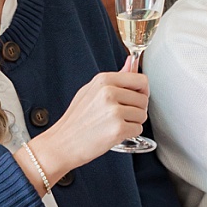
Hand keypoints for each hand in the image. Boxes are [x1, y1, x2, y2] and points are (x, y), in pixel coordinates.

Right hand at [28, 60, 148, 181]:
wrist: (62, 143)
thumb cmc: (75, 120)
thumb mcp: (91, 91)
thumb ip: (115, 78)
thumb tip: (131, 63)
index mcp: (104, 80)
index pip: (140, 79)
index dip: (142, 91)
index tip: (136, 97)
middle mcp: (109, 93)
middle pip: (143, 99)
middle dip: (136, 109)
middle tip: (119, 116)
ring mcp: (114, 111)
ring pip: (142, 115)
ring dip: (133, 122)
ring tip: (114, 124)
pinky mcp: (118, 129)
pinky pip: (138, 130)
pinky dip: (129, 134)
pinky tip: (114, 133)